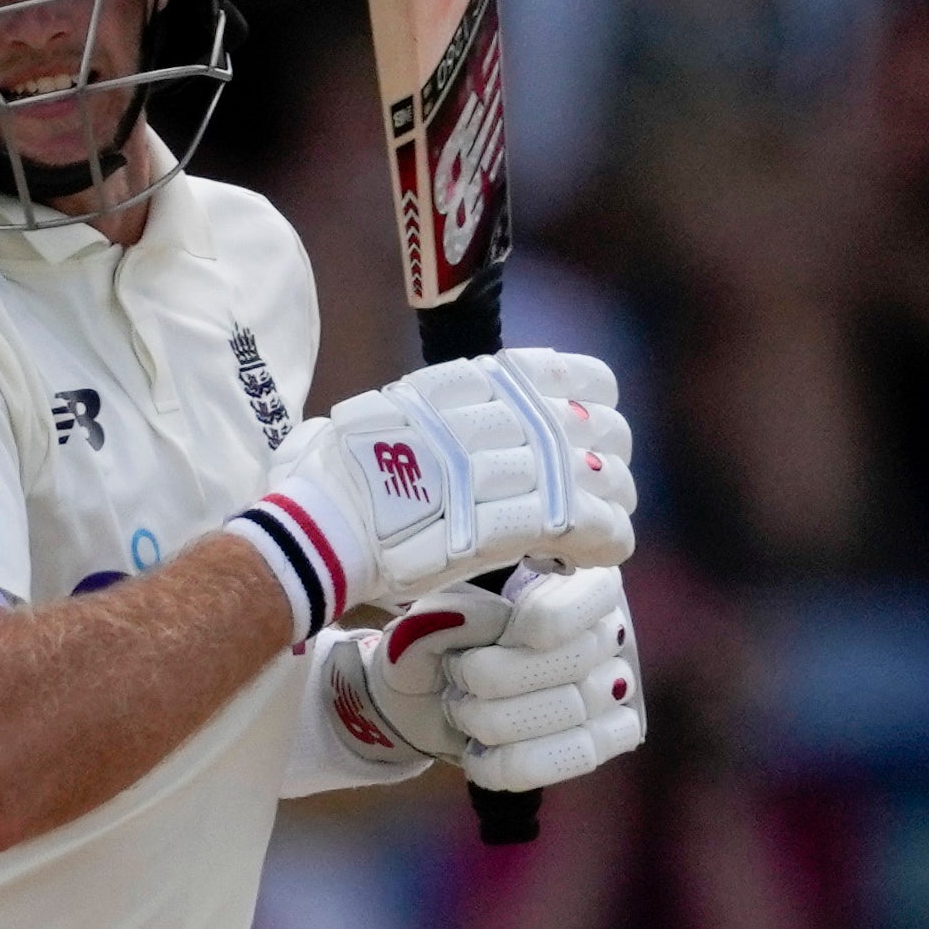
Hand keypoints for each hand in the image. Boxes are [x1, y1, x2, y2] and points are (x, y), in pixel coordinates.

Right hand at [227, 344, 631, 629]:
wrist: (316, 531)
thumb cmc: (323, 484)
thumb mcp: (364, 419)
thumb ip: (403, 413)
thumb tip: (385, 421)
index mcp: (465, 387)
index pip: (562, 374)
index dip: (590, 401)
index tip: (585, 429)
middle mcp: (494, 418)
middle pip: (595, 426)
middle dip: (608, 461)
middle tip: (598, 490)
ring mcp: (507, 467)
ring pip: (600, 477)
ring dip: (612, 505)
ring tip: (602, 529)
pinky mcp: (512, 521)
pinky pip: (588, 522)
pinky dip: (607, 538)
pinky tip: (605, 553)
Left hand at [336, 562, 642, 794]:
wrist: (422, 704)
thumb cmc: (430, 649)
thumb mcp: (416, 626)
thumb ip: (446, 616)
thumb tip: (491, 619)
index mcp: (572, 580)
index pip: (592, 592)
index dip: (541, 619)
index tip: (493, 636)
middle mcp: (605, 629)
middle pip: (577, 657)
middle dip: (496, 678)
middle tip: (457, 679)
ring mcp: (612, 685)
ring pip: (576, 707)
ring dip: (498, 721)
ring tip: (463, 713)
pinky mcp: (606, 735)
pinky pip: (585, 753)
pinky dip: (521, 762)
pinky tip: (482, 755)